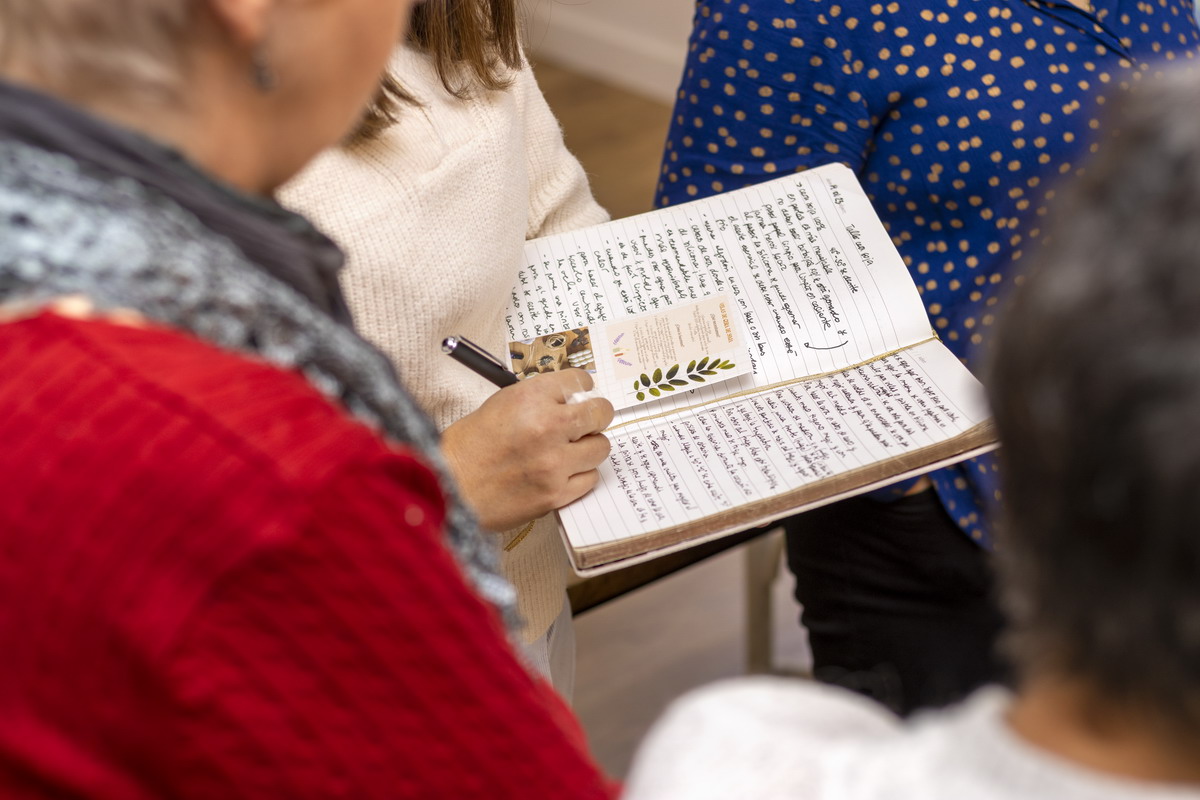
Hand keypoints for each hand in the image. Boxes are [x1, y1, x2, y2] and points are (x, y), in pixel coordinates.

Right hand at [441, 369, 614, 531]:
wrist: (451, 486)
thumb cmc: (470, 446)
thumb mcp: (501, 403)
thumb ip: (540, 399)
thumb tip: (573, 399)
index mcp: (530, 398)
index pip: (579, 382)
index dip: (582, 389)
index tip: (581, 395)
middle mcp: (547, 427)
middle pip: (600, 413)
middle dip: (596, 415)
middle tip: (587, 421)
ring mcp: (554, 463)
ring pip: (600, 447)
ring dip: (588, 447)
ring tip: (569, 450)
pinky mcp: (555, 493)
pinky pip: (589, 479)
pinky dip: (579, 475)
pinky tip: (561, 472)